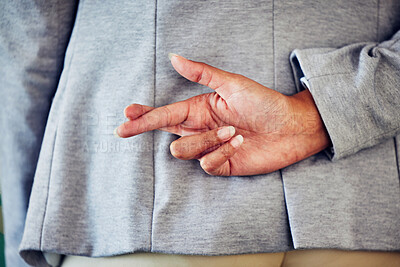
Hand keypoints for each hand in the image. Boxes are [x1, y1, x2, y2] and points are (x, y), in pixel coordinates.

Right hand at [115, 54, 329, 175]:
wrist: (291, 128)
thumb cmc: (264, 103)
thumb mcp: (232, 83)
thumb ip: (201, 73)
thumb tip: (173, 57)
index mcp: (200, 109)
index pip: (165, 113)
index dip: (143, 116)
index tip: (125, 115)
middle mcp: (201, 129)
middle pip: (166, 134)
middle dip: (147, 128)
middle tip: (126, 126)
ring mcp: (210, 148)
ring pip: (184, 151)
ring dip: (207, 139)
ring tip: (233, 130)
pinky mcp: (222, 164)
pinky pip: (206, 164)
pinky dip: (222, 152)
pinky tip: (239, 143)